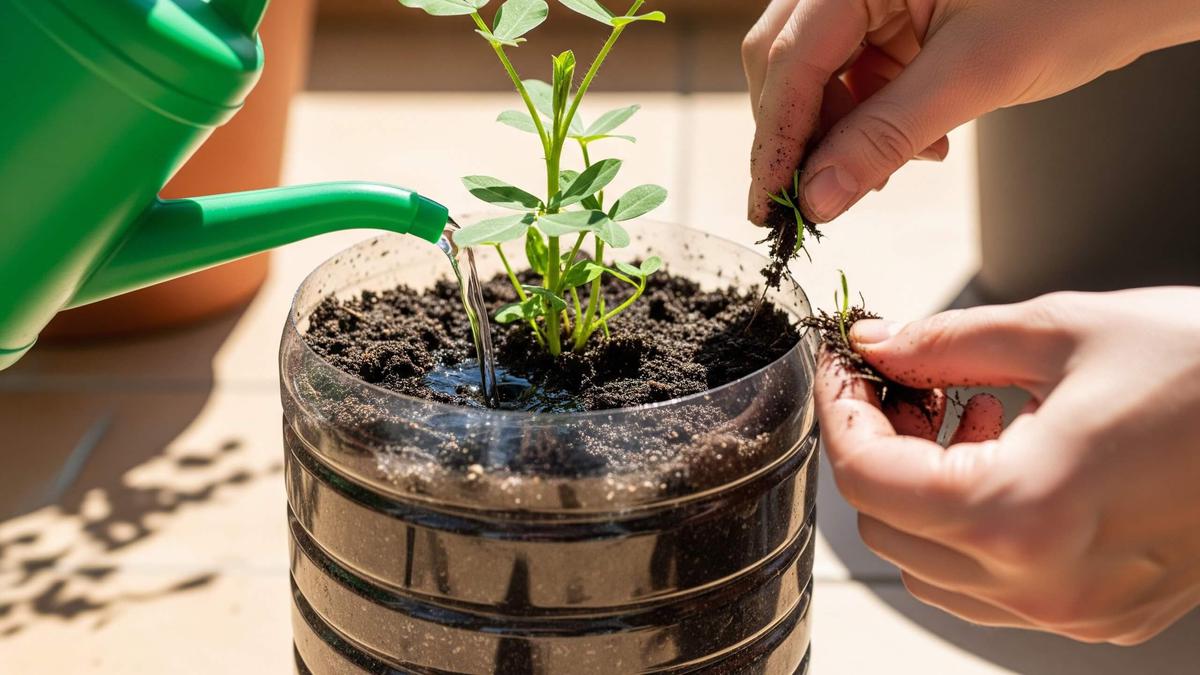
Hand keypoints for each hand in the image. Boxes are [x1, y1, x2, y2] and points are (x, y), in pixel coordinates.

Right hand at [742, 0, 1199, 224]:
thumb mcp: (974, 75)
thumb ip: (884, 137)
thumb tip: (818, 198)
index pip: (791, 58)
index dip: (776, 138)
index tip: (769, 204)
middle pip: (789, 63)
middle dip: (804, 136)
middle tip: (814, 201)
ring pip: (821, 75)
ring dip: (843, 133)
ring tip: (890, 169)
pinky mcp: (899, 14)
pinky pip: (859, 74)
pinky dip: (875, 119)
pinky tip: (917, 144)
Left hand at [816, 288, 1199, 643]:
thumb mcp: (1063, 331)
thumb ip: (947, 343)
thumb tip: (876, 345)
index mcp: (1024, 511)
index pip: (869, 479)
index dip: (841, 417)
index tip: (844, 373)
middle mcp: (1042, 582)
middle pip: (888, 527)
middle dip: (877, 449)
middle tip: (902, 386)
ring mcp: (1073, 610)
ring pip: (930, 565)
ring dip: (921, 489)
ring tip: (965, 415)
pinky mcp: (1101, 613)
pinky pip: (989, 584)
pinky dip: (970, 523)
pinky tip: (1009, 454)